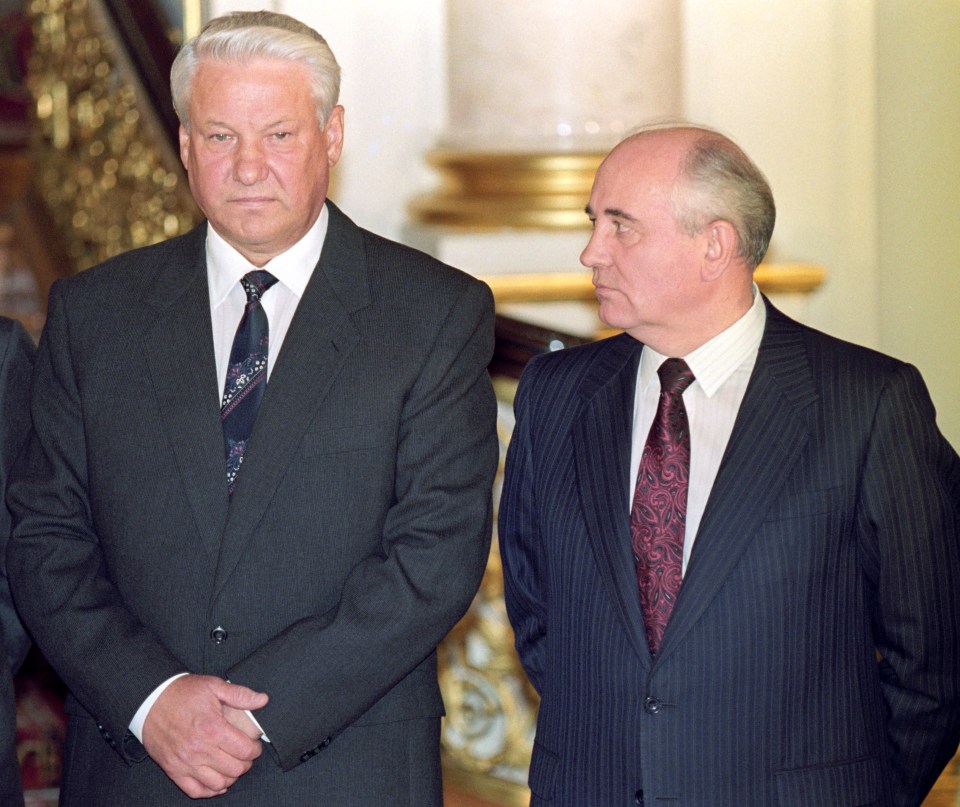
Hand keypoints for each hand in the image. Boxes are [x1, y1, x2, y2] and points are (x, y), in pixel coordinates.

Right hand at [142, 674, 268, 797]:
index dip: (255, 750)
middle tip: (245, 755)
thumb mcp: (213, 686)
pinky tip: (217, 780)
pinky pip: (196, 791)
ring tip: (232, 766)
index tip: (255, 745)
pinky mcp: (173, 770)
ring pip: (218, 783)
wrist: (151, 700)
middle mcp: (200, 749)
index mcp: (212, 728)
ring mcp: (185, 763)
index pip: (245, 750)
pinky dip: (210, 790)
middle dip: (246, 763)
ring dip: (230, 777)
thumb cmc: (182, 693)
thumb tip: (263, 700)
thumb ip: (240, 694)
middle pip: (235, 769)